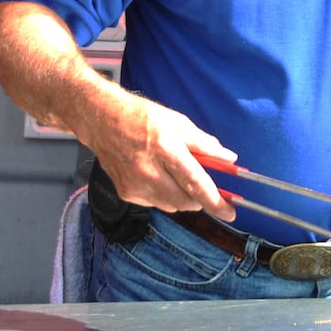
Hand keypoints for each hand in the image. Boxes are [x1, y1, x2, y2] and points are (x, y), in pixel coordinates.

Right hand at [87, 91, 238, 221]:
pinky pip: (155, 204)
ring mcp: (134, 185)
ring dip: (182, 196)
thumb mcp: (179, 122)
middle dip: (200, 198)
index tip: (229, 212)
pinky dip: (164, 195)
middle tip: (205, 186)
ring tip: (177, 174)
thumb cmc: (141, 118)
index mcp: (165, 148)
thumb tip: (228, 158)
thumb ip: (205, 144)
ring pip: (171, 205)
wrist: (102, 120)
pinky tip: (159, 176)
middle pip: (185, 201)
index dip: (214, 200)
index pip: (195, 181)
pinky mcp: (126, 193)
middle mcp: (148, 170)